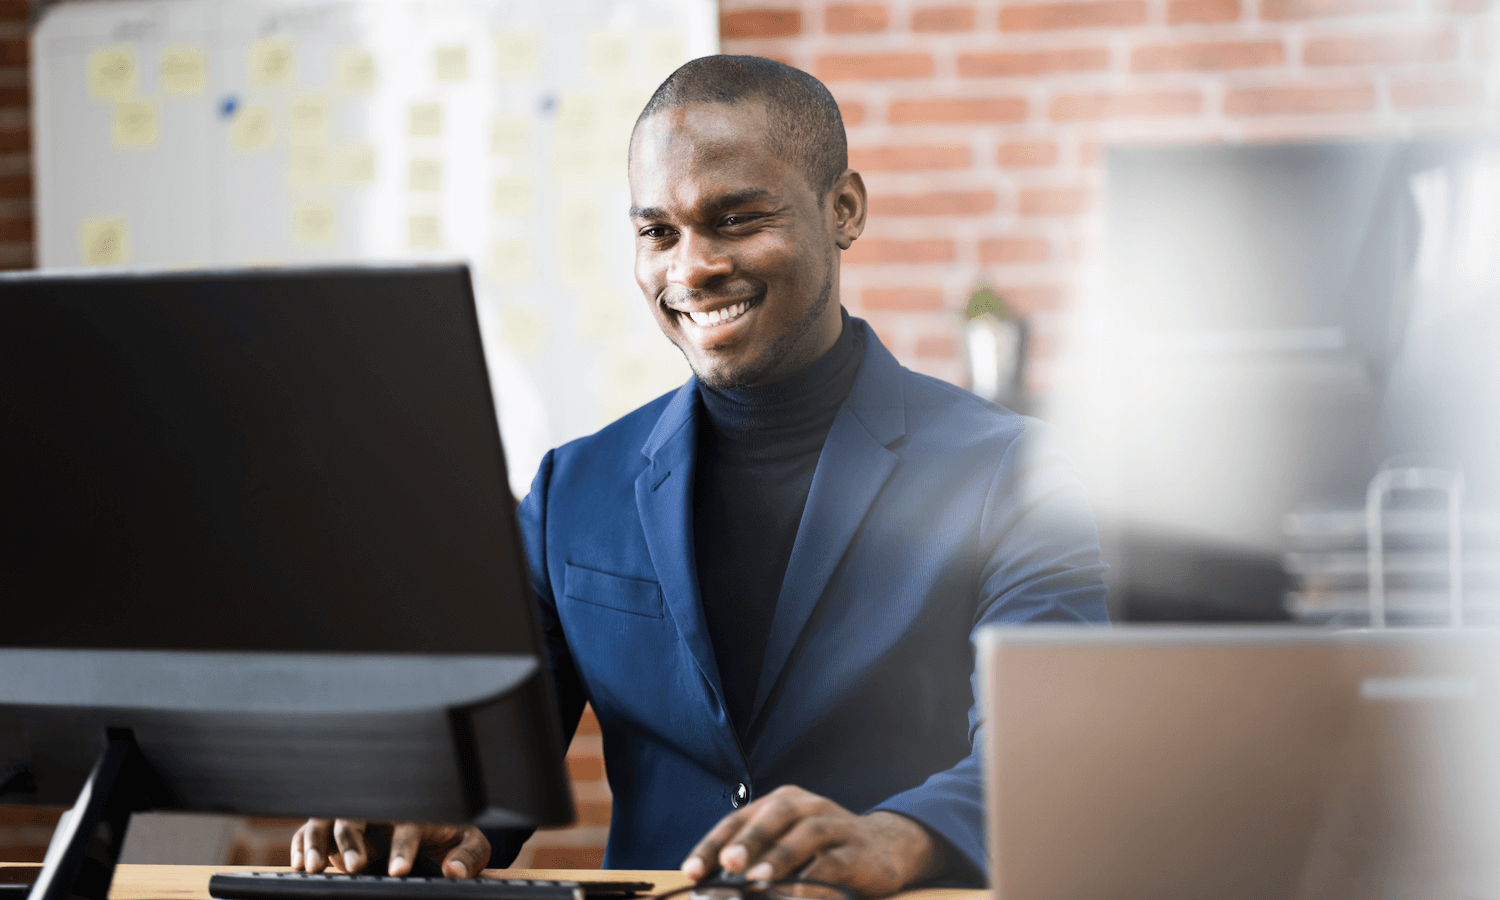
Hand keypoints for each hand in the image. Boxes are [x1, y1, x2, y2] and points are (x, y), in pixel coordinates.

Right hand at [290, 819, 489, 877]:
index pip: (407, 825)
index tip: (399, 871)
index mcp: (418, 812)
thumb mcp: (472, 848)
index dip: (402, 847)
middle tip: (353, 866)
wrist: (440, 845)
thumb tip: (454, 869)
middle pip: (358, 812)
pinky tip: (299, 863)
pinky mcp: (339, 836)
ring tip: (312, 867)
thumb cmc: (455, 843)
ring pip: (329, 819)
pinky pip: (312, 831)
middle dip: (351, 838)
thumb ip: (468, 857)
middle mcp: (383, 813)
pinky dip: (301, 843)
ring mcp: (358, 823)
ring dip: (317, 839)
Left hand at [679, 786, 940, 897]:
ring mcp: (836, 826)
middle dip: (747, 841)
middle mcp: (807, 807)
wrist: (885, 848)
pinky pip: (835, 862)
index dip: (712, 845)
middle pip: (773, 816)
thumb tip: (713, 888)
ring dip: (780, 857)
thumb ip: (754, 862)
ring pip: (806, 834)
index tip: (691, 871)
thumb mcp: (785, 848)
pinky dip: (815, 878)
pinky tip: (798, 893)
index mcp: (781, 803)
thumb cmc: (821, 850)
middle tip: (727, 865)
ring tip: (757, 879)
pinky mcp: (859, 852)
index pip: (739, 820)